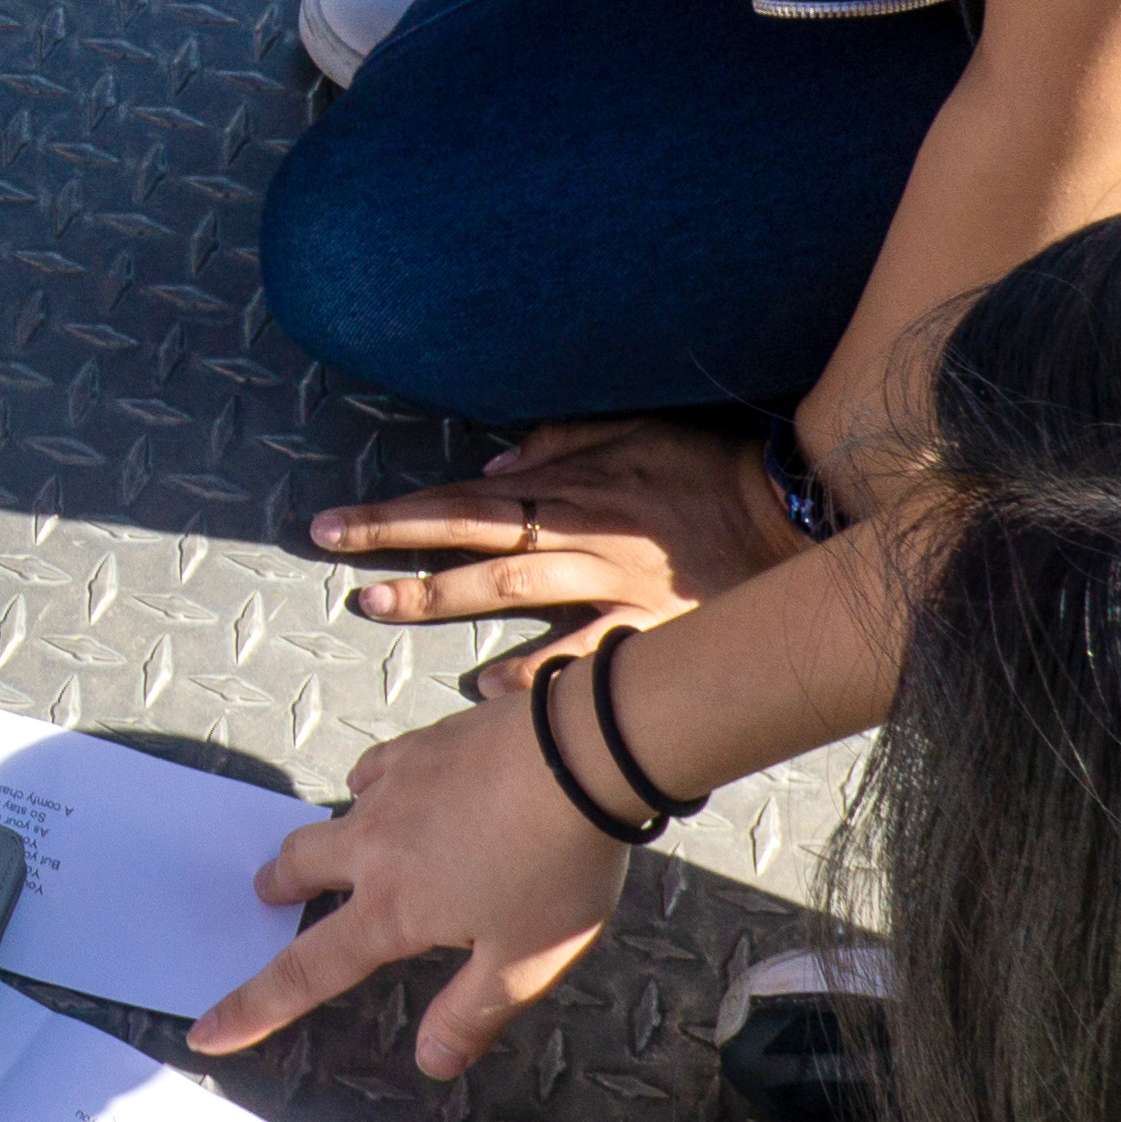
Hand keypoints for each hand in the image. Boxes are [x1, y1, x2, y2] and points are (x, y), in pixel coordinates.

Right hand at [190, 668, 627, 1079]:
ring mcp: (396, 786)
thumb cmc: (558, 868)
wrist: (583, 753)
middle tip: (274, 895)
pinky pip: (379, 768)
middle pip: (299, 865)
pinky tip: (403, 789)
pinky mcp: (425, 743)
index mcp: (392, 909)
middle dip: (280, 885)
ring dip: (329, 838)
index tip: (206, 1031)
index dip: (252, 1007)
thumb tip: (430, 1063)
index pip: (305, 972)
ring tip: (348, 846)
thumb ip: (470, 1014)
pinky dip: (376, 787)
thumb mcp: (525, 963)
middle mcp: (376, 845)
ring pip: (337, 813)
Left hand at [309, 415, 802, 632]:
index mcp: (568, 490)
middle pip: (470, 541)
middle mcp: (576, 535)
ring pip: (510, 589)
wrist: (786, 513)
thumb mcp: (634, 431)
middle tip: (335, 563)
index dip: (396, 513)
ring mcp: (608, 584)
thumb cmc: (706, 471)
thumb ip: (559, 443)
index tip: (333, 524)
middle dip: (397, 551)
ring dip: (441, 599)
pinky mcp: (644, 626)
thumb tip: (489, 467)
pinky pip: (581, 653)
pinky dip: (533, 672)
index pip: (462, 500)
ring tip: (380, 607)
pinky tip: (484, 690)